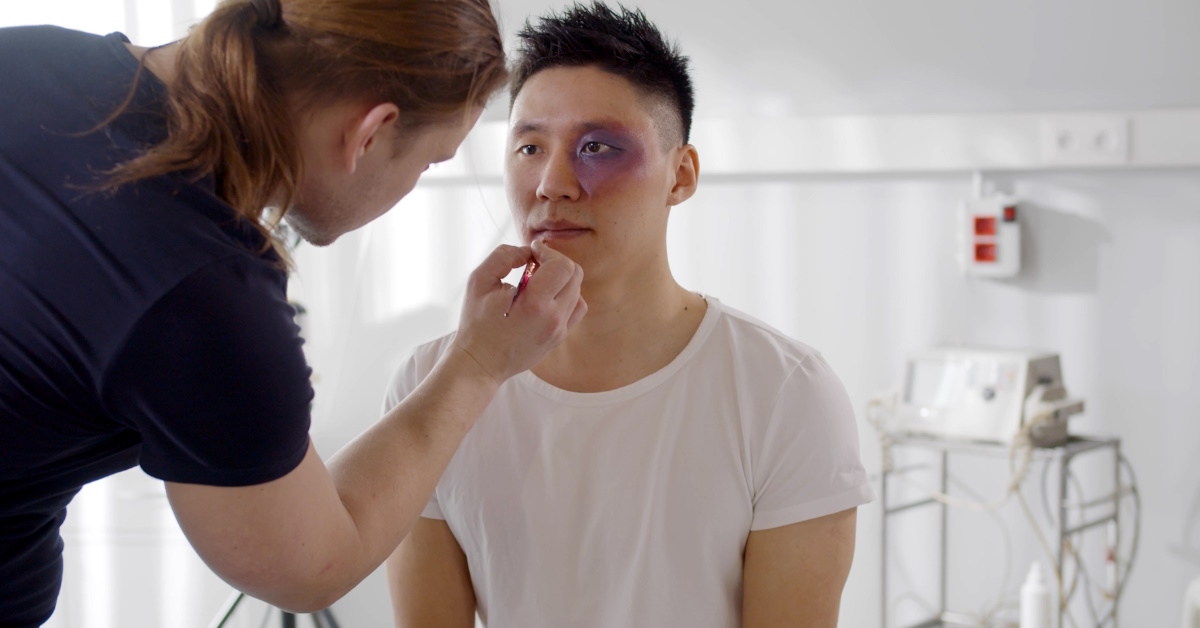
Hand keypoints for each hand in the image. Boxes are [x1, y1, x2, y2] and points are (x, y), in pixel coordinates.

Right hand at [451, 240, 585, 383]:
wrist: (481, 363)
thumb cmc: (476, 322)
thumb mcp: (479, 281)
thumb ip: (503, 256)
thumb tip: (527, 252)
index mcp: (535, 304)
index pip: (562, 266)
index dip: (547, 251)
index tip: (531, 252)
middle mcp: (553, 318)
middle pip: (575, 274)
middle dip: (555, 261)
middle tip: (534, 264)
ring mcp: (559, 330)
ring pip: (577, 290)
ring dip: (561, 278)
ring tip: (537, 281)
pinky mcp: (559, 337)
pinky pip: (577, 308)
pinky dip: (567, 295)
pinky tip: (546, 296)